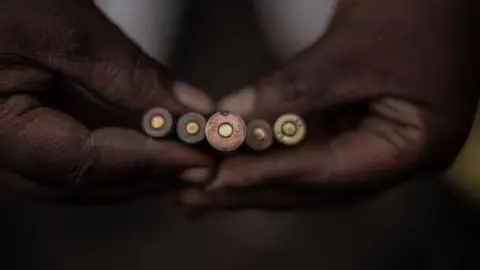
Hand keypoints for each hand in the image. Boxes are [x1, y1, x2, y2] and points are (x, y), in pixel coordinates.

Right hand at [0, 0, 214, 201]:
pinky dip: (114, 150)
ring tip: (183, 160)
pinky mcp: (22, 126)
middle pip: (79, 182)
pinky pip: (70, 151)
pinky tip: (150, 144)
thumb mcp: (67, 28)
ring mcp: (6, 142)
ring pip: (76, 175)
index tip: (198, 160)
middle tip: (199, 168)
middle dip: (144, 178)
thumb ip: (127, 73)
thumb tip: (193, 109)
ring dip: (133, 171)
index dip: (145, 164)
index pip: (79, 163)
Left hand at [180, 0, 476, 207]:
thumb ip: (296, 88)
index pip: (331, 172)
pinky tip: (237, 155)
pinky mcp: (356, 120)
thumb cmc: (416, 5)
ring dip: (258, 174)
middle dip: (255, 188)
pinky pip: (309, 143)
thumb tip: (231, 118)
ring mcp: (376, 139)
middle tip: (198, 197)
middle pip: (315, 184)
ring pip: (308, 168)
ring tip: (206, 185)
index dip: (272, 174)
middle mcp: (396, 154)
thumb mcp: (352, 49)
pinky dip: (272, 148)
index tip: (219, 178)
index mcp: (417, 146)